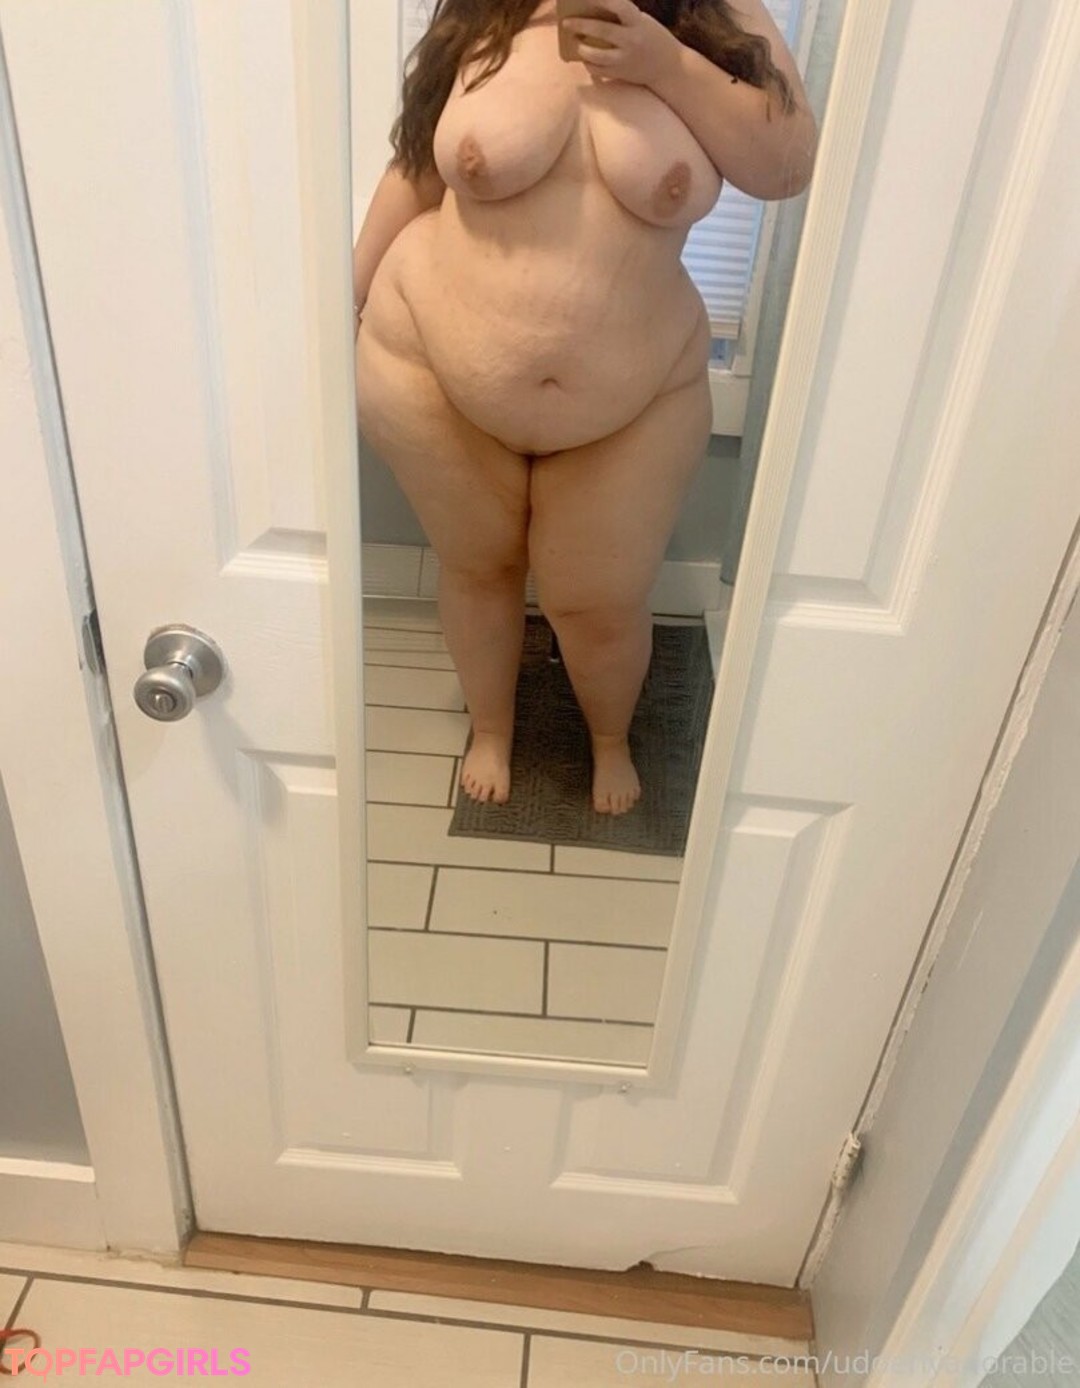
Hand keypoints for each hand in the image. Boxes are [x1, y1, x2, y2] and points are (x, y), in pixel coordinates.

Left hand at [561, 0, 681, 88]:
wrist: (669, 67)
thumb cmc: (653, 38)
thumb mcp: (643, 22)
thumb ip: (624, 17)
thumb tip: (596, 9)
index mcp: (638, 22)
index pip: (619, 5)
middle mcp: (631, 40)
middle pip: (602, 31)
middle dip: (581, 26)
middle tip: (566, 23)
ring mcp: (625, 59)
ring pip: (597, 55)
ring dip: (582, 49)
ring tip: (576, 44)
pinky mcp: (621, 74)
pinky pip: (599, 70)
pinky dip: (589, 64)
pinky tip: (585, 59)